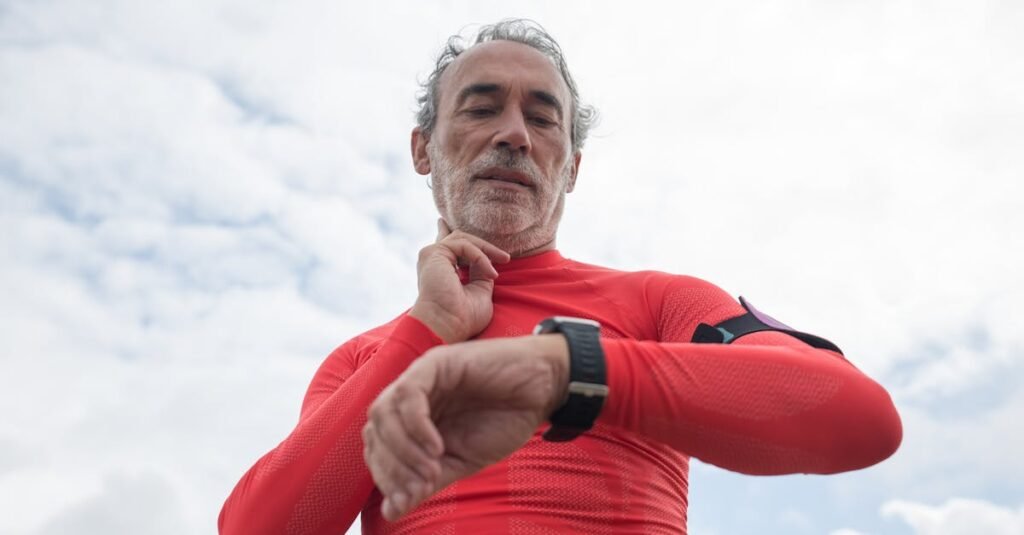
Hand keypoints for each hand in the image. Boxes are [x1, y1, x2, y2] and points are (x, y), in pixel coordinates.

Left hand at [362, 334, 569, 520]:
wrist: (543, 388)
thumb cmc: (505, 420)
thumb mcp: (462, 461)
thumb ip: (427, 482)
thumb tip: (392, 512)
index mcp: (412, 419)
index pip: (378, 447)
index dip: (386, 476)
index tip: (409, 498)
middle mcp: (411, 396)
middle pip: (375, 431)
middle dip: (391, 467)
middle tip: (419, 487)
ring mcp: (421, 377)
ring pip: (383, 412)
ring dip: (402, 449)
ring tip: (431, 470)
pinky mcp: (436, 363)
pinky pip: (408, 394)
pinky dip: (416, 426)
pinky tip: (437, 447)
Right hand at [409, 219, 509, 342]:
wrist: (447, 326)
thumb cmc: (462, 318)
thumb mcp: (479, 291)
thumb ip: (481, 274)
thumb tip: (487, 262)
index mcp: (441, 271)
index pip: (446, 246)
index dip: (447, 232)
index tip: (445, 222)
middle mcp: (433, 262)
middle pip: (458, 238)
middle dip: (483, 245)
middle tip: (505, 257)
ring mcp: (432, 256)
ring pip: (464, 239)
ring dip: (486, 251)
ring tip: (503, 261)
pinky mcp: (434, 253)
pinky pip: (464, 246)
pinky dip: (480, 257)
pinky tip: (490, 272)